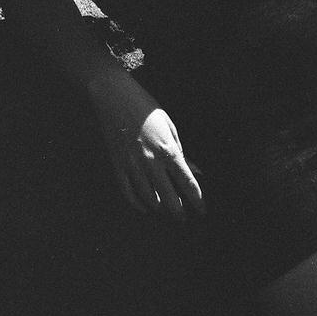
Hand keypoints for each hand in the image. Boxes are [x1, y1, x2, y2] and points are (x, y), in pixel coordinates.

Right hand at [90, 73, 204, 218]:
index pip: (187, 183)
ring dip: (160, 209)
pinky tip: (145, 207)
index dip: (196, 200)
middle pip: (169, 198)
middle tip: (184, 219)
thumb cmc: (146, 109)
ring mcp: (132, 166)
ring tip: (166, 212)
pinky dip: (138, 204)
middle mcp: (151, 162)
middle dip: (179, 212)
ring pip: (148, 199)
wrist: (114, 96)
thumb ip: (182, 152)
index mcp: (168, 150)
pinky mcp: (117, 166)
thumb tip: (195, 171)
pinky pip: (128, 193)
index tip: (202, 211)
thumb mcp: (170, 126)